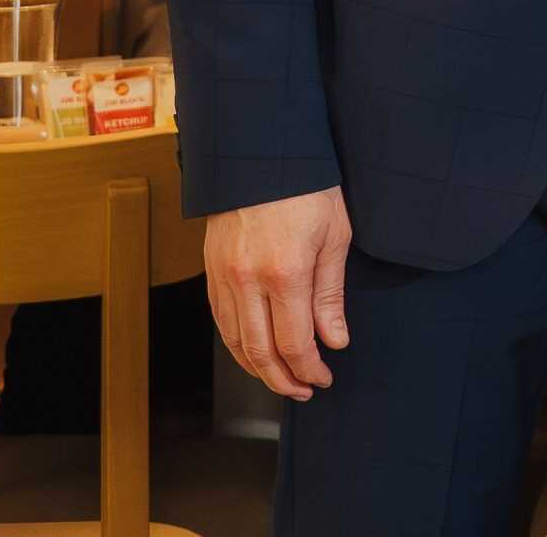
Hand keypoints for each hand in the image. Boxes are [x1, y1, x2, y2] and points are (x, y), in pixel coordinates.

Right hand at [204, 187, 351, 400]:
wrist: (261, 157)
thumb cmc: (308, 190)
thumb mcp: (335, 236)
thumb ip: (331, 295)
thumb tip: (334, 340)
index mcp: (285, 273)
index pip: (294, 343)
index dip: (309, 368)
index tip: (324, 378)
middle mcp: (247, 282)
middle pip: (259, 352)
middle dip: (283, 379)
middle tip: (304, 389)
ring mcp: (224, 278)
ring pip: (235, 342)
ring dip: (257, 369)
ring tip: (282, 379)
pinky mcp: (211, 272)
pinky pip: (221, 321)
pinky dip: (237, 345)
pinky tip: (255, 352)